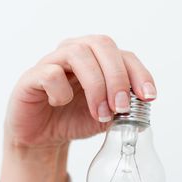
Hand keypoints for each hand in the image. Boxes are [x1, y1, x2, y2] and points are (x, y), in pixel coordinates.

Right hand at [0, 34, 155, 181]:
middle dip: (118, 78)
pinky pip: (51, 73)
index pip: (125, 55)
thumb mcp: (108, 116)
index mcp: (99, 58)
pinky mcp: (33, 75)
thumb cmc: (76, 119)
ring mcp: (53, 60)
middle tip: (121, 107)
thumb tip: (143, 105)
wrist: (43, 136)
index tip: (148, 97)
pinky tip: (59, 103)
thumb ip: (125, 108)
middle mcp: (77, 50)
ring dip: (95, 86)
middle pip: (103, 45)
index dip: (140, 73)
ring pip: (78, 54)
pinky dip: (61, 92)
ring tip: (99, 113)